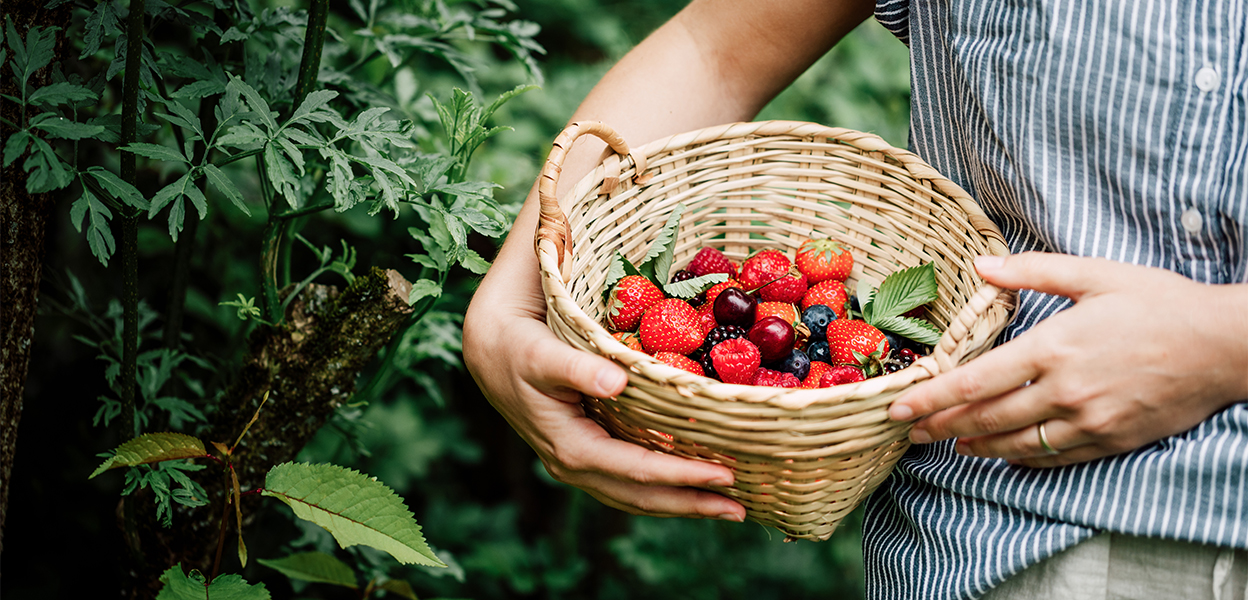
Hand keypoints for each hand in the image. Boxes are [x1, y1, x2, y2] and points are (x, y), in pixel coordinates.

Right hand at [462, 225, 744, 521]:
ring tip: (727, 506)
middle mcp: (576, 466)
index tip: (724, 474)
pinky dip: (664, 489)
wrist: (491, 350)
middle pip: (641, 497)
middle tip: (741, 507)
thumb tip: (616, 381)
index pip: (636, 471)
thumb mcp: (543, 354)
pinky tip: (692, 485)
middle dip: (691, 503)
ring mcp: (581, 465)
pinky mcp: (587, 454)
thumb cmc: (520, 347)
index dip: (681, 475)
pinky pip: (630, 482)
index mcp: (571, 447)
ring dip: (682, 503)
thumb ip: (579, 368)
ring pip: (637, 497)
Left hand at [888, 252, 1247, 467]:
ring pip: (1015, 443)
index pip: (976, 380)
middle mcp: (1064, 389)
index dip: (932, 397)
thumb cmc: (1159, 303)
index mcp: (1054, 346)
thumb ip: (1032, 272)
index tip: (899, 406)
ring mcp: (1088, 420)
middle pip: (986, 417)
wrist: (1225, 345)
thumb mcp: (1094, 275)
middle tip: (906, 430)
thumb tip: (979, 264)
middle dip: (940, 425)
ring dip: (974, 446)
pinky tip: (999, 454)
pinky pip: (1053, 456)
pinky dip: (1019, 458)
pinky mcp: (1110, 439)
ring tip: (945, 443)